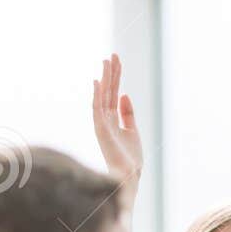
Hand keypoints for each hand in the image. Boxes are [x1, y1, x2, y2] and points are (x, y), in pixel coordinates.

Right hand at [92, 53, 142, 185]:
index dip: (116, 77)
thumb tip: (124, 94)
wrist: (129, 176)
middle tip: (112, 55)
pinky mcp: (101, 130)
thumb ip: (127, 113)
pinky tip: (99, 81)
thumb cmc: (131, 158)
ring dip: (105, 79)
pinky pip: (97, 108)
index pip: (113, 93)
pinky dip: (97, 95)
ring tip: (106, 61)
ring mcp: (102, 124)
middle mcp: (105, 119)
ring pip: (103, 96)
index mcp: (113, 120)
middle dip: (111, 73)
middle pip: (108, 91)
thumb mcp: (132, 131)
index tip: (117, 60)